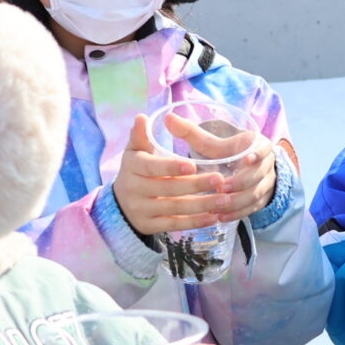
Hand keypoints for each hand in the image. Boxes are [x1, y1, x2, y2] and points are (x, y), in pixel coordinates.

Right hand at [112, 113, 229, 235]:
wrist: (120, 203)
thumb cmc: (136, 170)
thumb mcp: (134, 151)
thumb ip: (141, 136)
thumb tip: (142, 117)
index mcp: (132, 166)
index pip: (152, 167)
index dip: (171, 167)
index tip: (193, 165)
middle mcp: (134, 189)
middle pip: (168, 188)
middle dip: (195, 185)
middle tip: (220, 180)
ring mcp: (141, 210)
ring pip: (174, 208)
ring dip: (201, 205)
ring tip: (224, 200)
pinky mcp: (148, 226)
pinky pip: (174, 225)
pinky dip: (194, 222)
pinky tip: (213, 218)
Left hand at [168, 112, 277, 221]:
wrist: (244, 171)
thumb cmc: (227, 154)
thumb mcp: (213, 144)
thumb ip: (192, 133)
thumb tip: (167, 118)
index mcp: (257, 146)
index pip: (263, 148)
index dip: (258, 154)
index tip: (247, 159)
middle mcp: (265, 166)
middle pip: (258, 175)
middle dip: (240, 182)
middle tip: (222, 188)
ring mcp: (265, 185)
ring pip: (254, 194)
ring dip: (237, 201)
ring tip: (217, 205)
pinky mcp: (260, 201)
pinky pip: (251, 209)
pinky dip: (236, 213)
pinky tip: (220, 216)